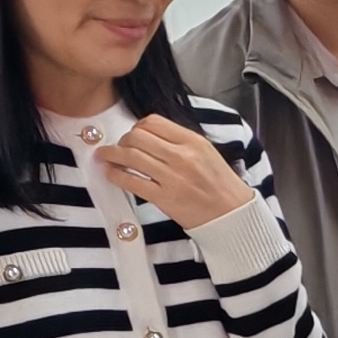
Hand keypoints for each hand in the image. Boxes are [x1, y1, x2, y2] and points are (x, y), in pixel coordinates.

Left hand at [95, 115, 257, 233]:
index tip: (133, 134)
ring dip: (112, 155)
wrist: (233, 215)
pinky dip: (116, 176)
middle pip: (137, 137)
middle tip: (117, 147)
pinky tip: (112, 174)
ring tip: (104, 156)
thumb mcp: (206, 152)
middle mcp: (181, 156)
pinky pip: (132, 182)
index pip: (153, 122)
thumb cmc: (221, 186)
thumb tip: (151, 136)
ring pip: (130, 157)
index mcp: (192, 141)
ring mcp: (172, 178)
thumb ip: (180, 142)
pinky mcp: (164, 198)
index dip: (137, 126)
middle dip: (122, 140)